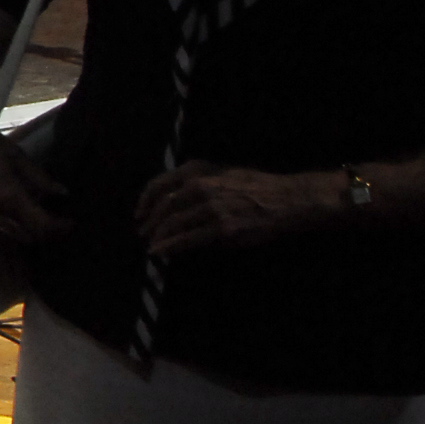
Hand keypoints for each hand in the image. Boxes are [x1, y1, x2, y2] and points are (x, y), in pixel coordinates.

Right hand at [0, 111, 70, 248]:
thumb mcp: (15, 154)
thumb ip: (39, 177)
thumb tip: (62, 193)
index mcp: (8, 196)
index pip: (41, 224)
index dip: (60, 227)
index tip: (72, 222)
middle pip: (27, 235)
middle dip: (46, 233)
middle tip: (59, 222)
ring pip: (10, 233)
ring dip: (29, 231)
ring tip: (41, 218)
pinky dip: (14, 225)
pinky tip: (20, 210)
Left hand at [133, 161, 333, 259]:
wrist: (286, 200)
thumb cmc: (255, 187)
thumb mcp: (223, 174)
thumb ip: (197, 183)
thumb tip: (172, 203)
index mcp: (198, 170)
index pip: (160, 184)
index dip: (145, 201)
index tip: (139, 213)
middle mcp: (201, 186)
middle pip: (163, 206)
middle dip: (150, 222)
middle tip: (144, 233)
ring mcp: (212, 207)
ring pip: (173, 224)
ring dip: (158, 237)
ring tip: (152, 245)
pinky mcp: (223, 228)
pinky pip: (188, 239)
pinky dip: (170, 247)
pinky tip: (160, 253)